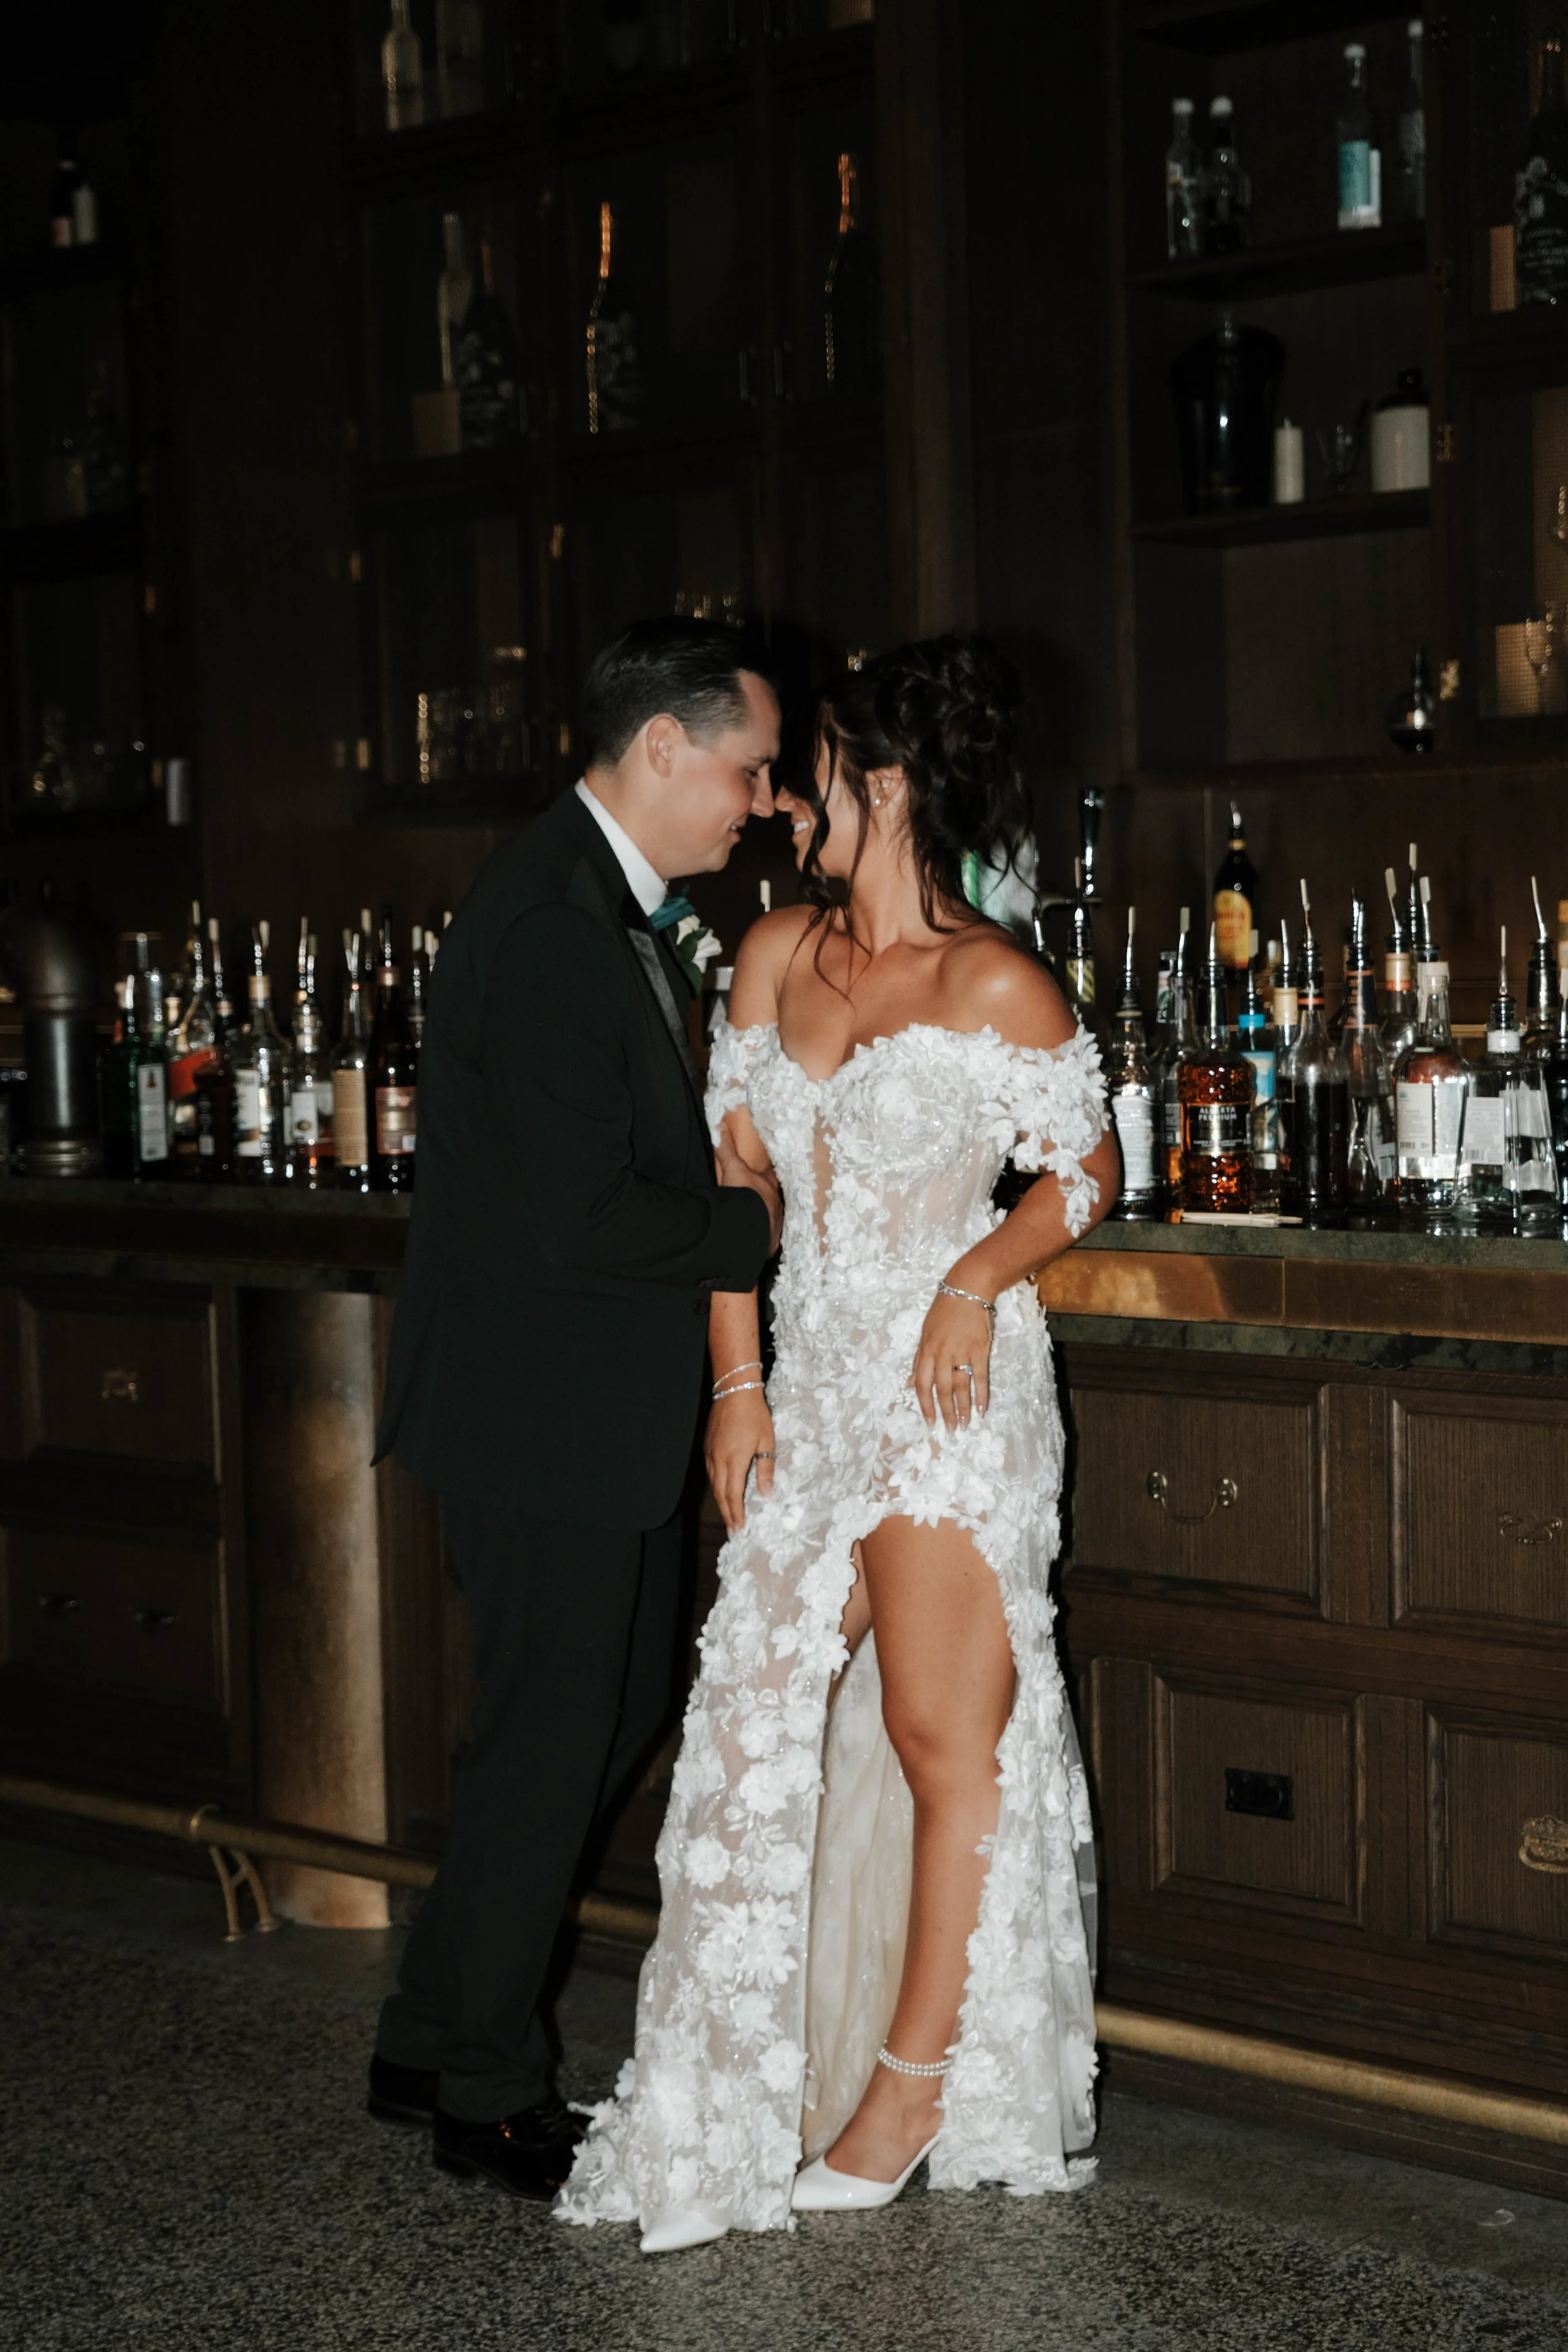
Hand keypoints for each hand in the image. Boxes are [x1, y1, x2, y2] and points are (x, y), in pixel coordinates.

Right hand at [706, 1390, 775, 1534]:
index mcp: (735, 1460)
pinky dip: (717, 1487)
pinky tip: (723, 1491)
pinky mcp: (708, 1447)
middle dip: (727, 1514)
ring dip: (721, 1502)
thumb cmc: (755, 1415)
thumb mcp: (767, 1441)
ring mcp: (711, 1454)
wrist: (734, 1391)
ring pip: (714, 1485)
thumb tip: (767, 1493)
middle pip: (720, 1494)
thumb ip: (766, 1469)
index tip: (740, 1529)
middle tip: (733, 1532)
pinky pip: (711, 1473)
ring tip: (729, 1516)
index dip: (736, 1514)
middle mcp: (718, 1460)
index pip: (733, 1495)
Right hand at [716, 1131, 782, 1255]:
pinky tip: (752, 1240)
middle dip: (765, 1200)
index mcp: (769, 1187)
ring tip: (753, 1221)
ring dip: (763, 1219)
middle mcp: (776, 1206)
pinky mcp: (769, 1244)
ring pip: (771, 1219)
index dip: (766, 1176)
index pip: (771, 1177)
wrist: (747, 1227)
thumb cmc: (743, 1194)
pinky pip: (766, 1239)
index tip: (763, 1176)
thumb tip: (720, 1124)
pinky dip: (760, 1238)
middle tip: (756, 1200)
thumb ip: (726, 1148)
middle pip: (772, 1200)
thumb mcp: (732, 1169)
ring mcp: (775, 1226)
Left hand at [908, 1289, 991, 1432]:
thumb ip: (918, 1361)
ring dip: (963, 1408)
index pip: (922, 1385)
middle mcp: (942, 1354)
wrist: (967, 1289)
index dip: (925, 1406)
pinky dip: (981, 1394)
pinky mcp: (980, 1349)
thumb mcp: (925, 1334)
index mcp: (926, 1351)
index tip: (929, 1423)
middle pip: (942, 1390)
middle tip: (950, 1431)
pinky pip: (980, 1376)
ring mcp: (961, 1351)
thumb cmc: (944, 1311)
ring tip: (965, 1425)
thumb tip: (910, 1384)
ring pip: (960, 1386)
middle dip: (945, 1413)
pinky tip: (982, 1409)